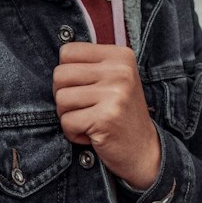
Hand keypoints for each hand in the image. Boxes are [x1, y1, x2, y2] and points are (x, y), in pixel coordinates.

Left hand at [52, 43, 160, 190]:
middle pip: (60, 75)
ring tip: (90, 121)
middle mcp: (120, 71)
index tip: (85, 89)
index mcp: (120, 56)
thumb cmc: (121, 115)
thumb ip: (89, 65)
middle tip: (85, 109)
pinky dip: (73, 133)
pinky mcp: (106, 118)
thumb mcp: (113, 80)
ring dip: (68, 116)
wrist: (144, 151)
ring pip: (61, 99)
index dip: (67, 75)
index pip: (67, 51)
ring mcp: (115, 94)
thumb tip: (56, 58)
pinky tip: (92, 134)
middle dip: (64, 97)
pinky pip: (67, 121)